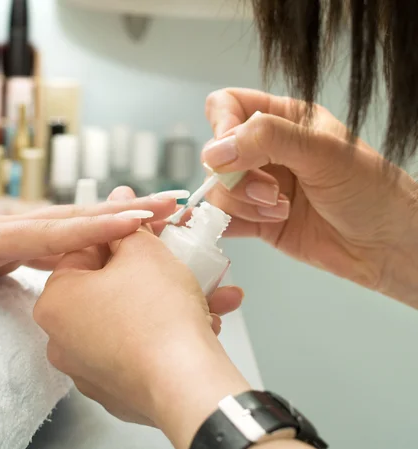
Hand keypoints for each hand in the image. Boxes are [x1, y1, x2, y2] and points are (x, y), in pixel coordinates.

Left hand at [35, 227, 249, 448]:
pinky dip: (165, 331)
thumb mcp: (144, 252)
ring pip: (131, 317)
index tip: (153, 229)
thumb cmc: (159, 314)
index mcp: (54, 300)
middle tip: (183, 257)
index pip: (86, 250)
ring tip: (211, 290)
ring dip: (170, 299)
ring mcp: (87, 368)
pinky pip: (139, 347)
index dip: (125, 234)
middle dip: (154, 269)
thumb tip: (120, 201)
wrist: (187, 386)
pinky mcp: (115, 389)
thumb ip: (128, 224)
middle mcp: (61, 338)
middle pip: (111, 285)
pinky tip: (204, 320)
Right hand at [203, 88, 417, 305]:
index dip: (222, 126)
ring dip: (243, 203)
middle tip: (271, 191)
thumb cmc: (370, 190)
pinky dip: (234, 223)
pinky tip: (265, 224)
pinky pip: (223, 217)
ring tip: (279, 210)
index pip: (228, 106)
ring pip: (218, 188)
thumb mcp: (323, 152)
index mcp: (284, 119)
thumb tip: (214, 152)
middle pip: (216, 152)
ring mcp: (257, 186)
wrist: (385, 245)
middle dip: (238, 175)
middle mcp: (265, 151)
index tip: (233, 152)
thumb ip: (268, 140)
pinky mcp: (255, 218)